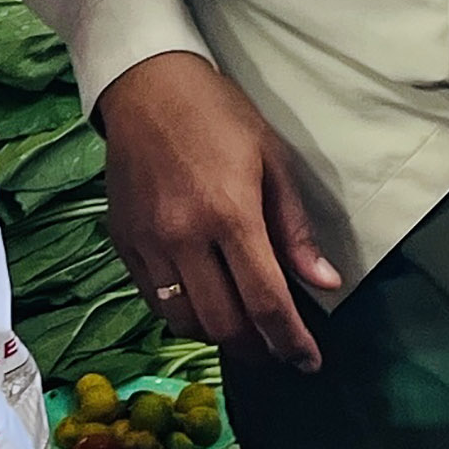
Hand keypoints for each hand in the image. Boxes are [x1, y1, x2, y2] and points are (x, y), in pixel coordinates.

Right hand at [99, 51, 340, 372]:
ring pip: (185, 322)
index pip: (266, 301)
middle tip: (277, 349)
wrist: (147, 85)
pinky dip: (183, 314)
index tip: (308, 362)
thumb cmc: (219, 116)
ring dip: (219, 335)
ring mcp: (148, 243)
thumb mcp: (273, 160)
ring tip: (241, 326)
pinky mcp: (124, 243)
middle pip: (224, 324)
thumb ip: (295, 229)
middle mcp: (184, 236)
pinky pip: (154, 302)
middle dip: (257, 349)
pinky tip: (203, 301)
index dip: (291, 342)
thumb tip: (325, 284)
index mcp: (230, 213)